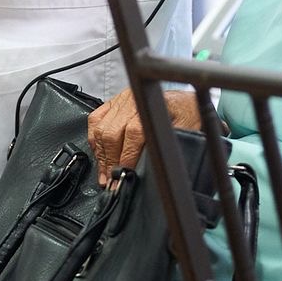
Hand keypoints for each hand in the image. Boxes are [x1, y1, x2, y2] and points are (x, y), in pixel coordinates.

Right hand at [86, 88, 200, 185]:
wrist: (186, 100)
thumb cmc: (187, 115)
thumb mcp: (184, 131)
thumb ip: (167, 145)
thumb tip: (154, 167)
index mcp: (151, 107)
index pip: (133, 134)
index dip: (126, 157)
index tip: (123, 174)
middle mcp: (133, 101)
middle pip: (111, 133)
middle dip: (109, 161)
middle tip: (111, 180)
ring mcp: (121, 100)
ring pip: (101, 128)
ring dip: (101, 154)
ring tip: (104, 172)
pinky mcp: (114, 102)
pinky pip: (96, 119)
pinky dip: (95, 138)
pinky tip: (99, 152)